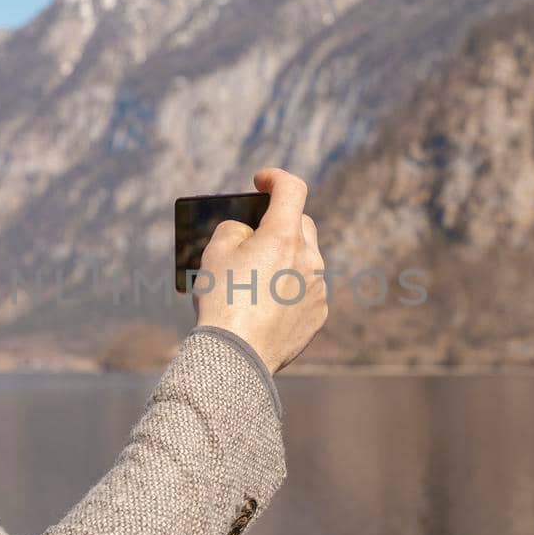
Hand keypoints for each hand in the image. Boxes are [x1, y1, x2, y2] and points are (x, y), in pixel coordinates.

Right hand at [191, 167, 327, 374]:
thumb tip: (249, 232)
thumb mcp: (215, 252)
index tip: (261, 181)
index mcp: (284, 236)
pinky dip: (290, 289)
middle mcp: (309, 258)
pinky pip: (307, 290)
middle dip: (281, 222)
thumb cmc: (222, 300)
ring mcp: (317, 288)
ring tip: (256, 277)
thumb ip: (236, 229)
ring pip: (305, 259)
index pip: (292, 188)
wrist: (236, 356)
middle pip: (301, 224)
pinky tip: (266, 305)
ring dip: (286, 258)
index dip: (276, 178)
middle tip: (255, 233)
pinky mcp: (318, 315)